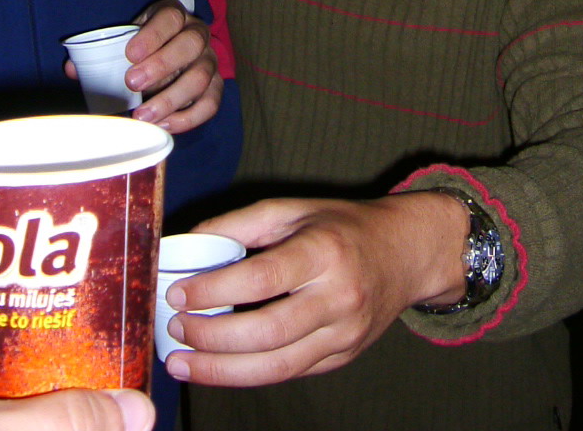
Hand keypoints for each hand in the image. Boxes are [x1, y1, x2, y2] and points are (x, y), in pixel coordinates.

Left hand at [126, 0, 222, 132]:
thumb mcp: (130, 38)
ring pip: (201, 77)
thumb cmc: (143, 47)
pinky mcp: (215, 87)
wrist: (166, 55)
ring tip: (143, 115)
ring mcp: (209, 61)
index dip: (152, 36)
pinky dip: (187, 118)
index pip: (170, 18)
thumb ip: (114, 51)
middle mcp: (198, 34)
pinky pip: (210, 104)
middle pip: (191, 44)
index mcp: (175, 15)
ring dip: (170, 99)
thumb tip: (84, 73)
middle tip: (133, 82)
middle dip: (161, 65)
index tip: (130, 54)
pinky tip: (163, 124)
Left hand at [161, 193, 469, 385]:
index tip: (179, 293)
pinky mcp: (344, 357)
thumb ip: (241, 224)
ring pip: (277, 366)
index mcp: (325, 251)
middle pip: (268, 332)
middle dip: (213, 337)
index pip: (262, 278)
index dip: (215, 290)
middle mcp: (339, 296)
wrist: (407, 252)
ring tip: (183, 362)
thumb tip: (188, 242)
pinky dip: (249, 374)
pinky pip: (290, 372)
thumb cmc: (343, 225)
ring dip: (222, 371)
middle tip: (176, 329)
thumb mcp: (293, 208)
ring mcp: (346, 333)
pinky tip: (218, 367)